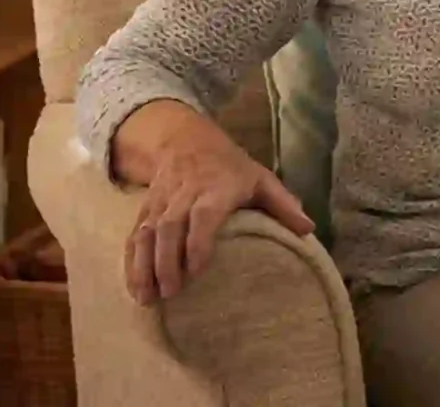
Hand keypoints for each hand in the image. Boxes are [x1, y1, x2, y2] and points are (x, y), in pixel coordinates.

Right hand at [122, 103, 315, 303]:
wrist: (185, 139)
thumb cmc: (231, 167)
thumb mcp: (261, 178)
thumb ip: (283, 204)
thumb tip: (308, 230)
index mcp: (217, 187)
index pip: (203, 214)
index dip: (198, 241)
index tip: (196, 271)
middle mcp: (185, 193)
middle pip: (170, 226)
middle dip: (167, 260)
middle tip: (171, 294)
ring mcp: (161, 201)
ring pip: (147, 232)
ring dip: (144, 265)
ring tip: (146, 298)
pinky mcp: (145, 209)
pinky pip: (134, 234)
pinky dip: (131, 261)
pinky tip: (134, 287)